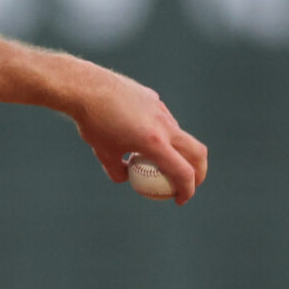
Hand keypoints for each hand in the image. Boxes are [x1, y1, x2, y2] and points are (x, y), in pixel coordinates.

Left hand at [69, 66, 207, 203]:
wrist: (88, 88)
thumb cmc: (93, 124)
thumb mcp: (104, 154)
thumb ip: (118, 171)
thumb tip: (128, 178)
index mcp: (154, 143)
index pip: (183, 172)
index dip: (187, 190)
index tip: (180, 200)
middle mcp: (164, 125)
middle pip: (197, 152)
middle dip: (200, 172)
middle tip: (189, 184)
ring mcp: (162, 110)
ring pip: (181, 135)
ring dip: (179, 152)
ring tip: (159, 162)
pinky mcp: (155, 100)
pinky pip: (166, 122)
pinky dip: (162, 135)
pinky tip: (140, 136)